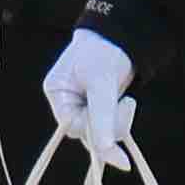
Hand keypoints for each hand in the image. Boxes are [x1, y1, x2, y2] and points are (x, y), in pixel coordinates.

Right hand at [41, 27, 137, 159]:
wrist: (121, 34)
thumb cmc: (104, 50)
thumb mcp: (102, 82)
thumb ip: (102, 117)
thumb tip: (106, 150)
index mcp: (58, 93)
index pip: (72, 126)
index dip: (94, 134)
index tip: (118, 148)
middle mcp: (67, 103)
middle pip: (86, 132)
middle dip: (109, 124)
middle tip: (127, 104)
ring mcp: (83, 106)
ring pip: (100, 131)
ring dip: (118, 121)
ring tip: (127, 99)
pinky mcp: (99, 107)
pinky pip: (109, 125)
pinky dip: (120, 119)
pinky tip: (127, 103)